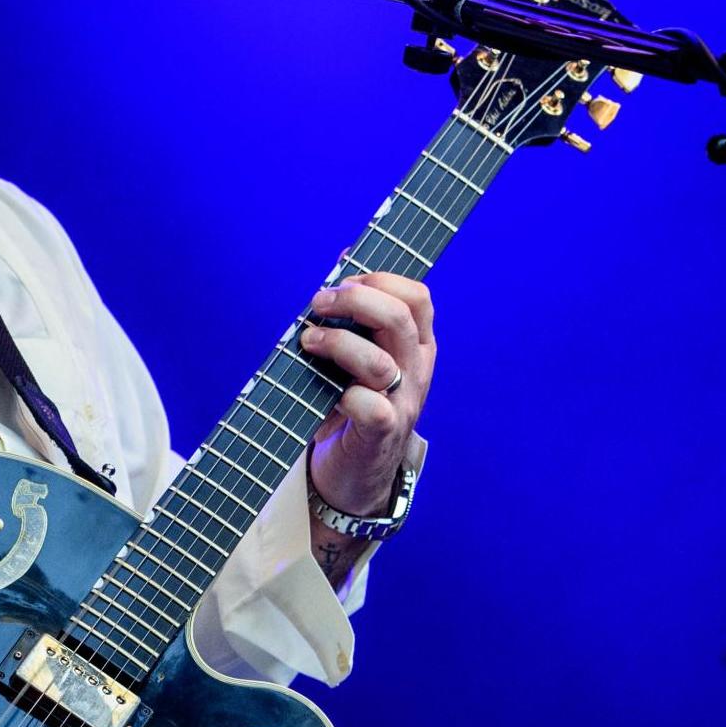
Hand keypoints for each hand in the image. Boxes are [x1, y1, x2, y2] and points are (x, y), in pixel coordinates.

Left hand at [299, 273, 435, 516]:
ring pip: (382, 362)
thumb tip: (346, 256)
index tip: (343, 281)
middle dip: (354, 300)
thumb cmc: (351, 402)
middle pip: (400, 318)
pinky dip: (344, 395)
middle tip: (318, 302)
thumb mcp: (359, 352)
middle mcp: (417, 371)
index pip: (418, 298)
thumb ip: (356, 313)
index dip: (380, 280)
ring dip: (338, 343)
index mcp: (417, 345)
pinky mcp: (382, 433)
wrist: (354, 470)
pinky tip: (325, 392)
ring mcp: (403, 403)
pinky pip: (371, 408)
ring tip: (308, 340)